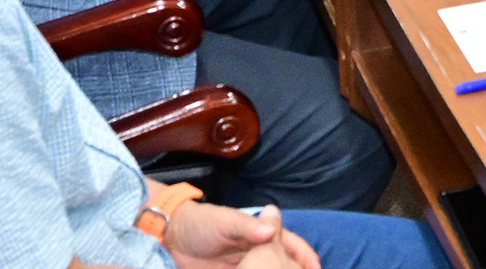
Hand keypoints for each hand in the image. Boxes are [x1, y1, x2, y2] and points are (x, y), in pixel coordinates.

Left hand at [161, 202, 316, 268]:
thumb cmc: (200, 223)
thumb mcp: (222, 220)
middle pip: (283, 263)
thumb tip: (271, 229)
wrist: (169, 238)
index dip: (304, 254)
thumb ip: (245, 226)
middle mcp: (256, 252)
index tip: (315, 267)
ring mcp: (245, 268)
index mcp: (259, 234)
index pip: (288, 243)